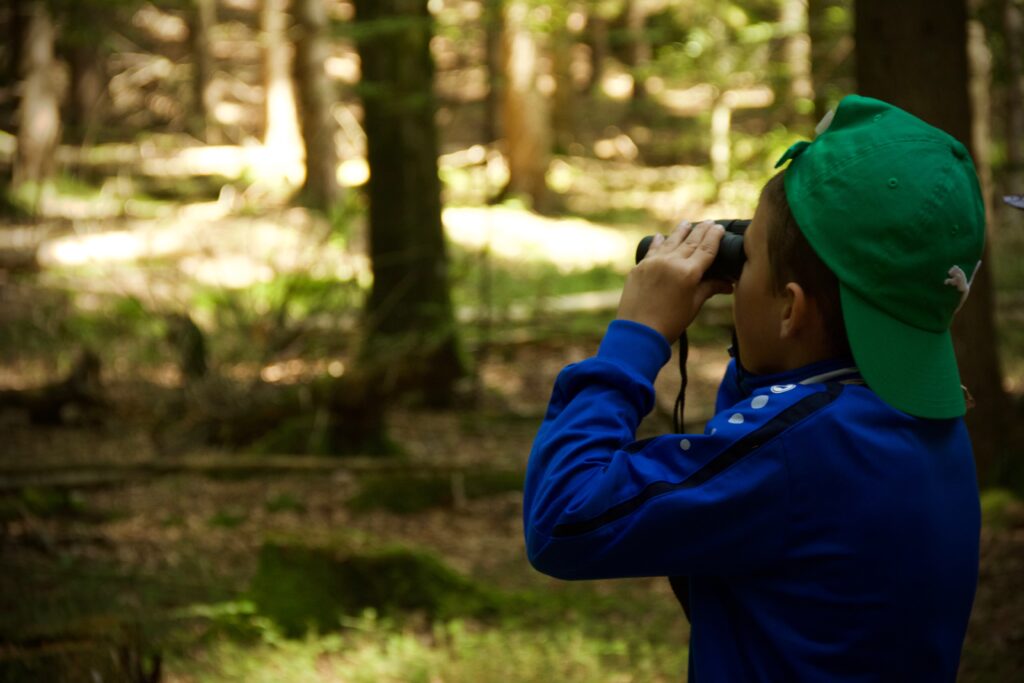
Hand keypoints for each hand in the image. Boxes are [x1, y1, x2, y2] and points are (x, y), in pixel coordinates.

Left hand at [616, 221, 733, 341]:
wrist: (638, 332)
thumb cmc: (670, 323)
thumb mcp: (693, 305)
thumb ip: (708, 289)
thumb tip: (727, 284)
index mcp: (688, 273)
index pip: (706, 249)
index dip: (714, 237)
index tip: (719, 228)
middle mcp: (670, 262)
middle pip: (690, 241)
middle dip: (701, 230)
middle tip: (709, 222)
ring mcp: (653, 263)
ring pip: (670, 241)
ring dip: (680, 232)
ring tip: (686, 223)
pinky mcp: (639, 268)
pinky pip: (652, 250)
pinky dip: (658, 242)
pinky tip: (660, 236)